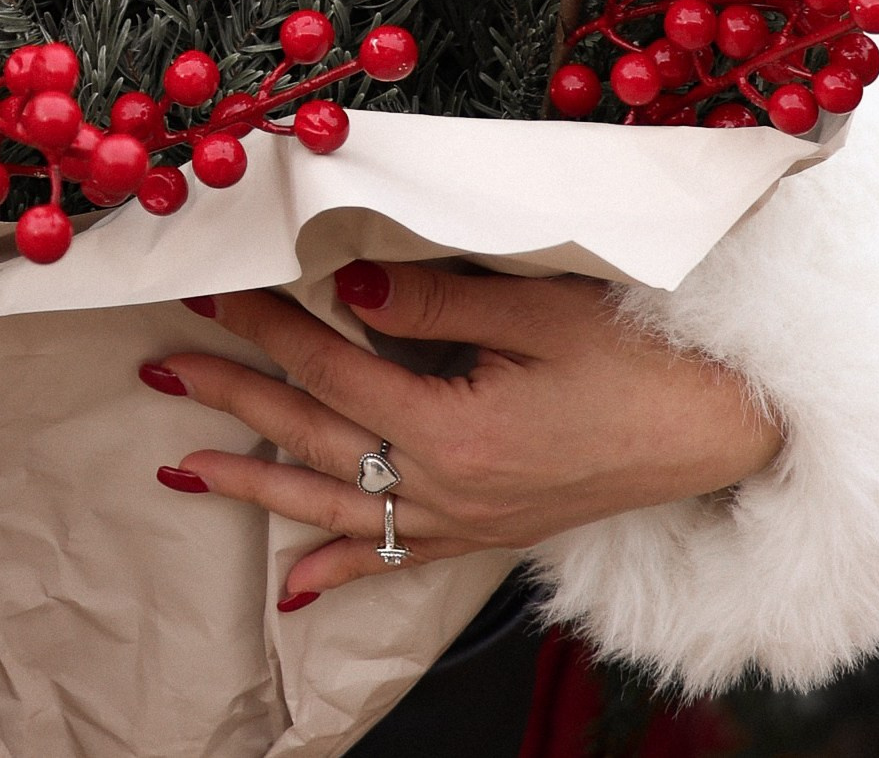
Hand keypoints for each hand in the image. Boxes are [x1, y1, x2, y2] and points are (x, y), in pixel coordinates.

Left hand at [142, 259, 779, 608]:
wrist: (717, 428)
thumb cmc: (636, 355)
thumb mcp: (535, 309)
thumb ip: (430, 301)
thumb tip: (340, 287)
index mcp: (452, 429)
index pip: (330, 366)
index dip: (264, 325)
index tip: (210, 287)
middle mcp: (447, 488)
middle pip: (315, 436)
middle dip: (232, 399)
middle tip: (161, 368)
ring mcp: (465, 519)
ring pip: (338, 505)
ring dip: (256, 484)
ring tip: (181, 470)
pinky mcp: (487, 532)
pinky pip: (397, 559)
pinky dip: (340, 573)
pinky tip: (292, 591)